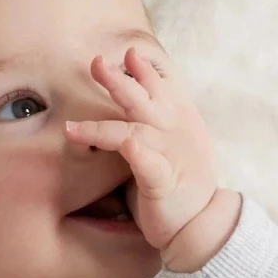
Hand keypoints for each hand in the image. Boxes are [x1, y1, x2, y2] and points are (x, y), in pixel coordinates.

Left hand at [65, 46, 228, 256]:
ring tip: (76, 122)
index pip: (160, 87)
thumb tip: (126, 114)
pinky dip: (138, 153)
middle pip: (142, 98)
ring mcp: (168, 154)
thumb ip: (153, 125)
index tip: (127, 54)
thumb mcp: (172, 146)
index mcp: (177, 120)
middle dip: (119, 80)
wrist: (201, 224)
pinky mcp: (162, 182)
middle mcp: (172, 131)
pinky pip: (148, 164)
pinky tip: (128, 145)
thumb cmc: (182, 186)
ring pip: (134, 128)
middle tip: (96, 63)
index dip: (143, 70)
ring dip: (105, 123)